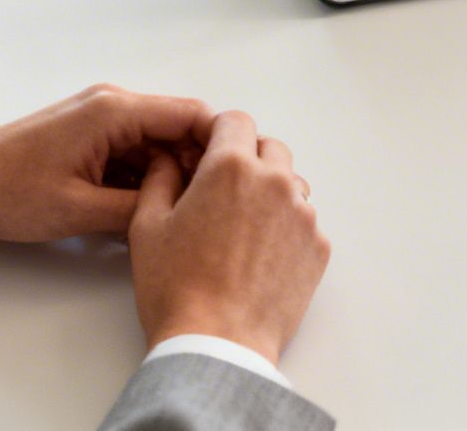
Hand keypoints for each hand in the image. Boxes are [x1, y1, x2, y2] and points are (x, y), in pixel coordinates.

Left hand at [0, 84, 212, 241]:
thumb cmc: (8, 191)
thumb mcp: (80, 211)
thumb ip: (140, 208)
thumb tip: (184, 211)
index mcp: (116, 111)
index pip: (192, 115)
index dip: (220, 147)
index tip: (236, 183)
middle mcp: (113, 105)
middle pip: (179, 129)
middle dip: (198, 167)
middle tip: (210, 209)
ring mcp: (102, 120)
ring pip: (159, 144)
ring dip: (171, 175)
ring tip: (183, 215)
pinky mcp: (91, 136)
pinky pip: (135, 152)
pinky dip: (146, 178)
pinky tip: (150, 211)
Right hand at [128, 110, 329, 364]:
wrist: (218, 345)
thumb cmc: (177, 289)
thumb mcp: (148, 226)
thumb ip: (159, 178)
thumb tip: (168, 159)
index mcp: (230, 167)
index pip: (235, 121)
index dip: (218, 134)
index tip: (207, 154)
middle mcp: (274, 182)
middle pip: (269, 148)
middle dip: (246, 160)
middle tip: (222, 193)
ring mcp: (303, 215)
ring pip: (290, 184)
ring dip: (270, 193)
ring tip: (241, 229)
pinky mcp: (318, 247)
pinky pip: (304, 221)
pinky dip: (285, 228)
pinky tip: (259, 256)